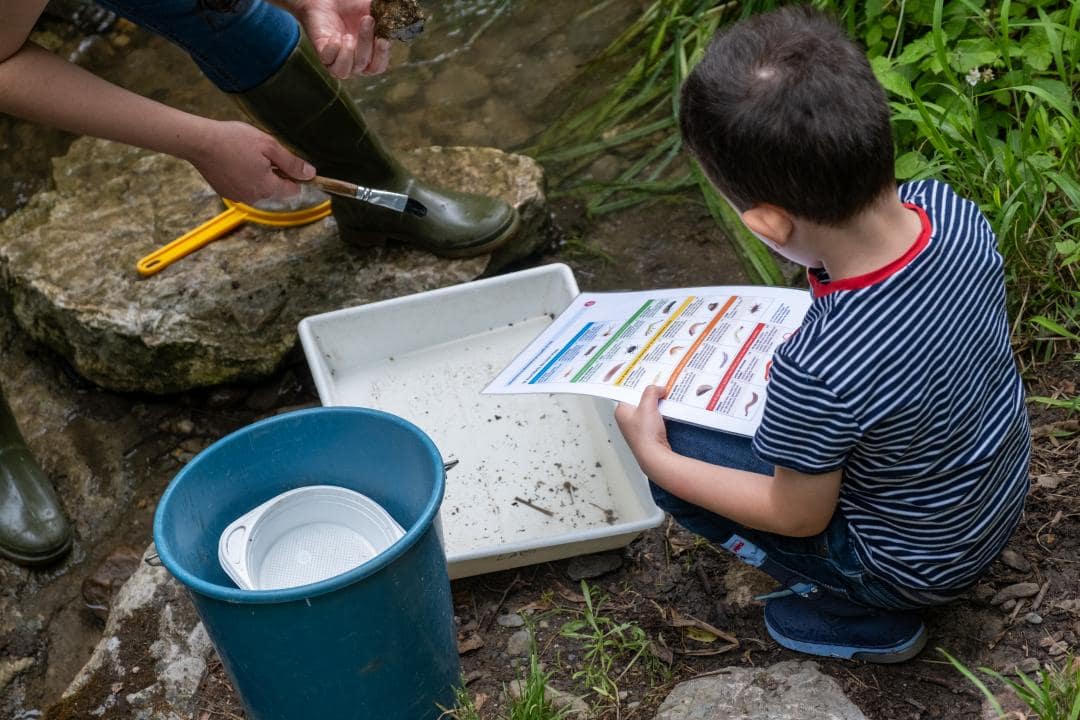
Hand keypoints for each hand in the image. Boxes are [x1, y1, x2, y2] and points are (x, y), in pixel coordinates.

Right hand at [186, 120, 314, 203]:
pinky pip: (243, 186)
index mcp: (268, 188)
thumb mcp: (269, 146)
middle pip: (275, 189)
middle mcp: (254, 198)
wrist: (199, 141)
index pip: (293, 190)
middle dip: (274, 173)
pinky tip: (234, 160)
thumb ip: (291, 163)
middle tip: (261, 153)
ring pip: (258, 188)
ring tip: (246, 155)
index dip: (293, 175)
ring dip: (258, 174)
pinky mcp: (225, 192)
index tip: (284, 160)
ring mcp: (238, 197)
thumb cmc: (234, 140)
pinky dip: (242, 176)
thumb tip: (310, 174)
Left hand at [290, 0, 391, 77]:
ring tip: (348, 35)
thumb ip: (388, 17)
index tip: (383, 39)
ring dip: (349, 54)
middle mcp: (353, 62)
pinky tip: (335, 36)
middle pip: (363, 66)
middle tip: (367, 20)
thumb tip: (401, 18)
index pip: (378, 66)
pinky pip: (328, 61)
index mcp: (369, 55)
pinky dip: (333, 50)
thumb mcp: (374, 9)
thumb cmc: (353, 4)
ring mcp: (337, 60)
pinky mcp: (322, 54)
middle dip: (366, 43)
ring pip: (344, 71)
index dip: (382, 56)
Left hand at [614, 385, 671, 472]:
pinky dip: (659, 413)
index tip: (648, 377)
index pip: (628, 392)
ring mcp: (636, 427)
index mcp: (621, 411)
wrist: (654, 455)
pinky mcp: (646, 433)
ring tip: (664, 396)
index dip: (639, 385)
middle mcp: (626, 419)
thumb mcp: (647, 406)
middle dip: (649, 394)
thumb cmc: (645, 433)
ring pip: (646, 409)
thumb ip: (651, 392)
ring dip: (655, 404)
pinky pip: (653, 418)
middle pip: (638, 400)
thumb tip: (657, 388)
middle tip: (659, 385)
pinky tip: (666, 410)